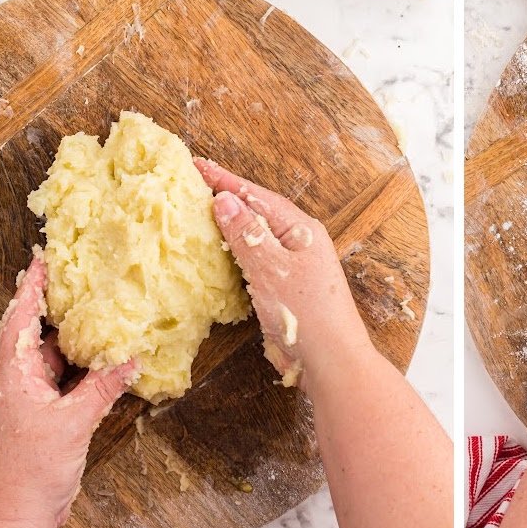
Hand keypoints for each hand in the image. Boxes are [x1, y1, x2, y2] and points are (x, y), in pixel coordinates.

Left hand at [0, 253, 136, 527]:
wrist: (20, 512)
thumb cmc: (34, 468)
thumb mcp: (74, 423)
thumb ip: (102, 388)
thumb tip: (130, 359)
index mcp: (14, 373)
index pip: (22, 317)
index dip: (34, 287)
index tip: (44, 258)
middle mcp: (16, 380)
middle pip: (35, 332)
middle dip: (55, 306)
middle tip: (78, 280)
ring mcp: (28, 399)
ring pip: (50, 358)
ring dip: (71, 339)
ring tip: (95, 314)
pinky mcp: (41, 417)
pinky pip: (61, 382)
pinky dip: (79, 369)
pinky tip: (101, 362)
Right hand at [195, 158, 370, 393]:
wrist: (333, 363)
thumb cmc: (308, 314)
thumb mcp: (272, 268)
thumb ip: (247, 234)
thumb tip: (223, 200)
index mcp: (301, 230)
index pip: (256, 196)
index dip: (225, 181)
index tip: (195, 164)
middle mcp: (299, 244)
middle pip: (257, 213)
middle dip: (227, 198)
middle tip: (194, 183)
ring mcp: (293, 268)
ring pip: (256, 239)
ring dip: (230, 227)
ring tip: (201, 214)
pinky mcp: (285, 291)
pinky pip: (256, 263)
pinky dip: (236, 256)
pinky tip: (219, 256)